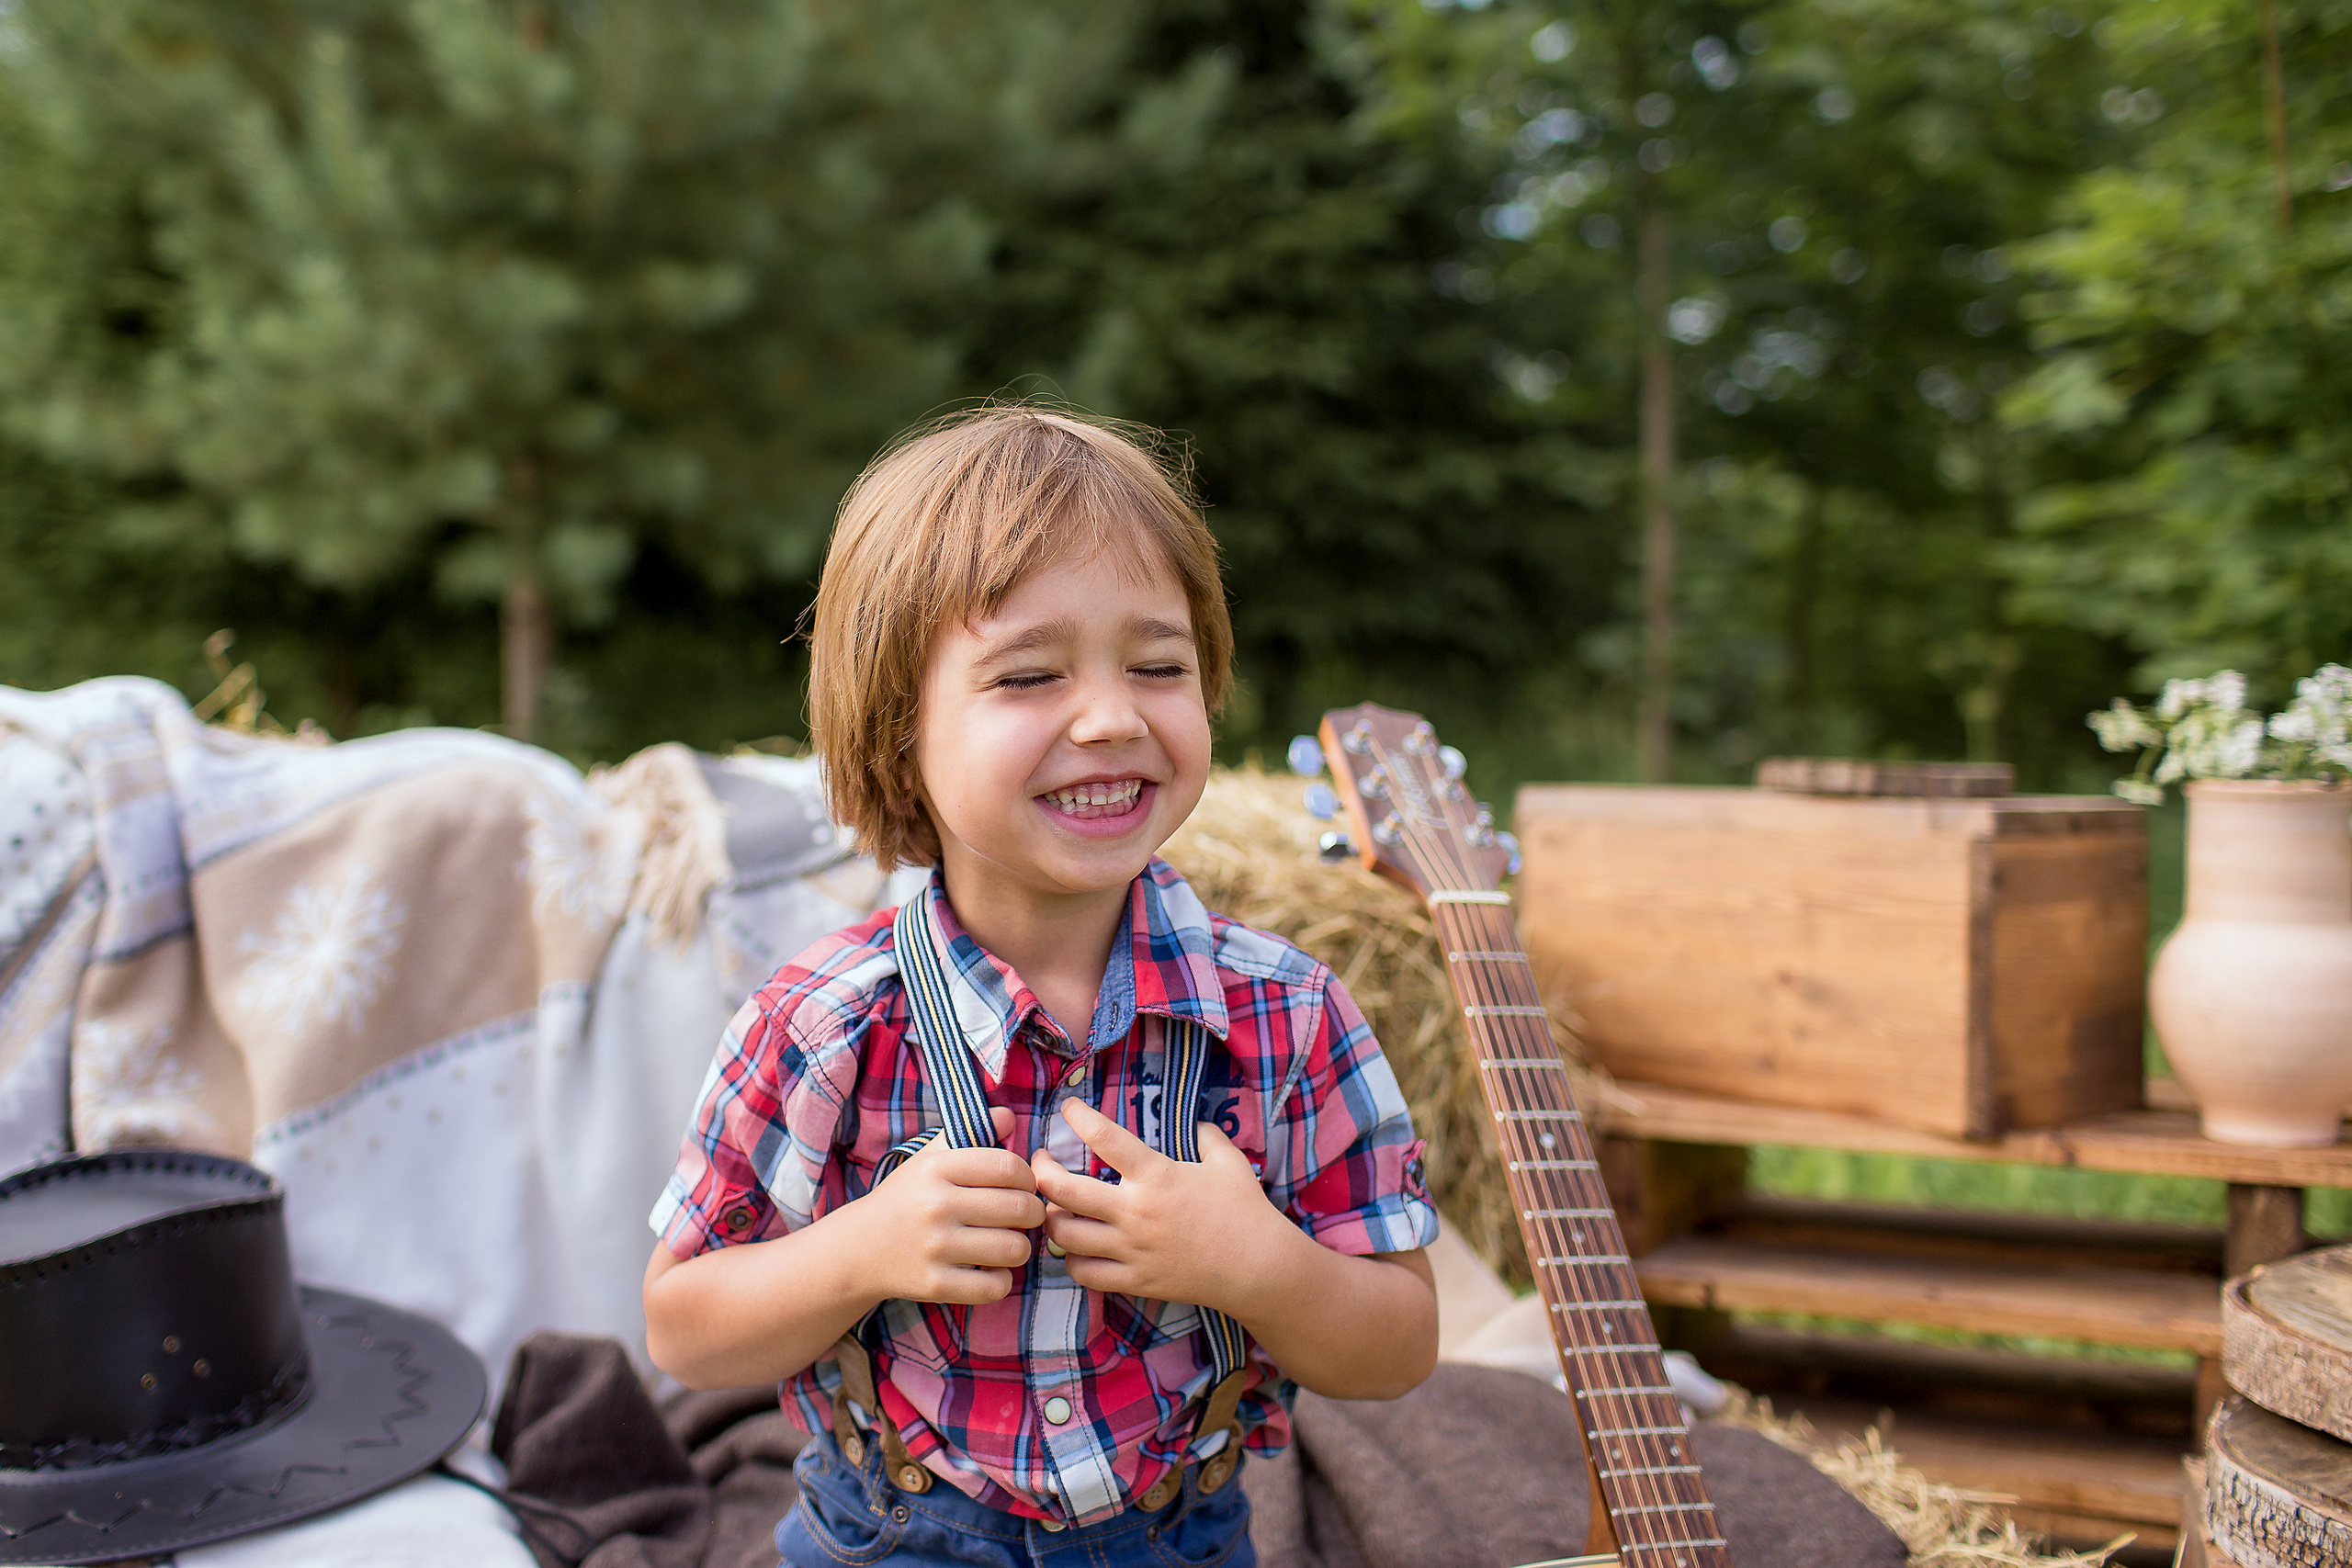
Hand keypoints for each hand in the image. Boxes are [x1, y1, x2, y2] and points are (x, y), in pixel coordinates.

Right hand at [852, 1106, 1043, 1305]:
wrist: (859, 1248)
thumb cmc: (907, 1198)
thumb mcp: (931, 1158)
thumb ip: (972, 1132)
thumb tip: (1008, 1116)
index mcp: (937, 1169)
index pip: (1008, 1166)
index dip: (1027, 1177)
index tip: (1023, 1185)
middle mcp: (936, 1206)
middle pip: (1019, 1208)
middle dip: (1033, 1212)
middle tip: (1025, 1215)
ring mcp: (934, 1248)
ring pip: (1014, 1248)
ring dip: (1020, 1247)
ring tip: (1009, 1242)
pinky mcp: (934, 1285)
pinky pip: (994, 1287)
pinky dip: (1002, 1280)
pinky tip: (991, 1270)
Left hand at [1029, 1099, 1288, 1314]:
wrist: (1258, 1268)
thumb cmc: (1245, 1211)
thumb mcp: (1229, 1162)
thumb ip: (1208, 1136)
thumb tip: (1197, 1123)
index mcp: (1156, 1176)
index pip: (1104, 1138)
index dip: (1079, 1116)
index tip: (1068, 1106)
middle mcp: (1135, 1212)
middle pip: (1063, 1191)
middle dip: (1040, 1171)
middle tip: (1038, 1162)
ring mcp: (1132, 1250)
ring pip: (1065, 1235)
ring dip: (1051, 1218)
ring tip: (1052, 1207)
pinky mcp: (1135, 1280)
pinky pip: (1085, 1273)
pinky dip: (1072, 1260)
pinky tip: (1075, 1249)